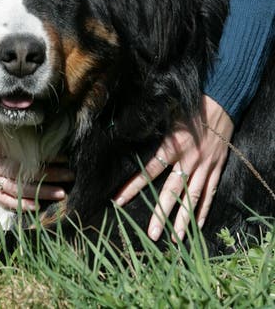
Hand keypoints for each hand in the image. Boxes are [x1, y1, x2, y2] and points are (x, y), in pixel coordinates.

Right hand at [0, 135, 73, 212]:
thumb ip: (15, 134)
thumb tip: (45, 134)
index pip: (23, 162)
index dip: (45, 163)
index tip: (65, 160)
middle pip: (23, 178)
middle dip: (49, 178)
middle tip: (69, 176)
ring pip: (17, 191)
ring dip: (41, 193)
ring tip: (61, 192)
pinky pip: (4, 201)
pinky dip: (21, 205)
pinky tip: (38, 206)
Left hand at [114, 95, 233, 241]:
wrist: (221, 101)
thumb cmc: (189, 105)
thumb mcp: (167, 114)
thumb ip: (151, 130)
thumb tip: (128, 136)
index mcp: (172, 144)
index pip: (149, 169)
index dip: (133, 186)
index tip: (119, 200)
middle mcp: (189, 158)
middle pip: (172, 190)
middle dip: (161, 213)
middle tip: (152, 234)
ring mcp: (205, 165)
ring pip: (192, 197)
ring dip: (184, 219)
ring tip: (176, 239)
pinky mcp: (217, 167)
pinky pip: (210, 192)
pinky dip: (204, 209)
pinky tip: (198, 225)